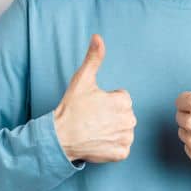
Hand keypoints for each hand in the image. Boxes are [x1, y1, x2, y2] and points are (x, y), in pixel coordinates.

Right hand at [52, 34, 136, 162]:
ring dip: (114, 131)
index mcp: (123, 101)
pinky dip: (113, 146)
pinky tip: (99, 142)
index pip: (122, 99)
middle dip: (112, 116)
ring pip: (124, 130)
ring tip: (95, 130)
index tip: (94, 106)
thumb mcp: (82, 80)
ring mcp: (126, 137)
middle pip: (125, 115)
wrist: (61, 137)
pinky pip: (122, 148)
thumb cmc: (72, 108)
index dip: (107, 101)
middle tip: (93, 118)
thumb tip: (98, 37)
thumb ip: (94, 58)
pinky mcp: (121, 153)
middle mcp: (129, 119)